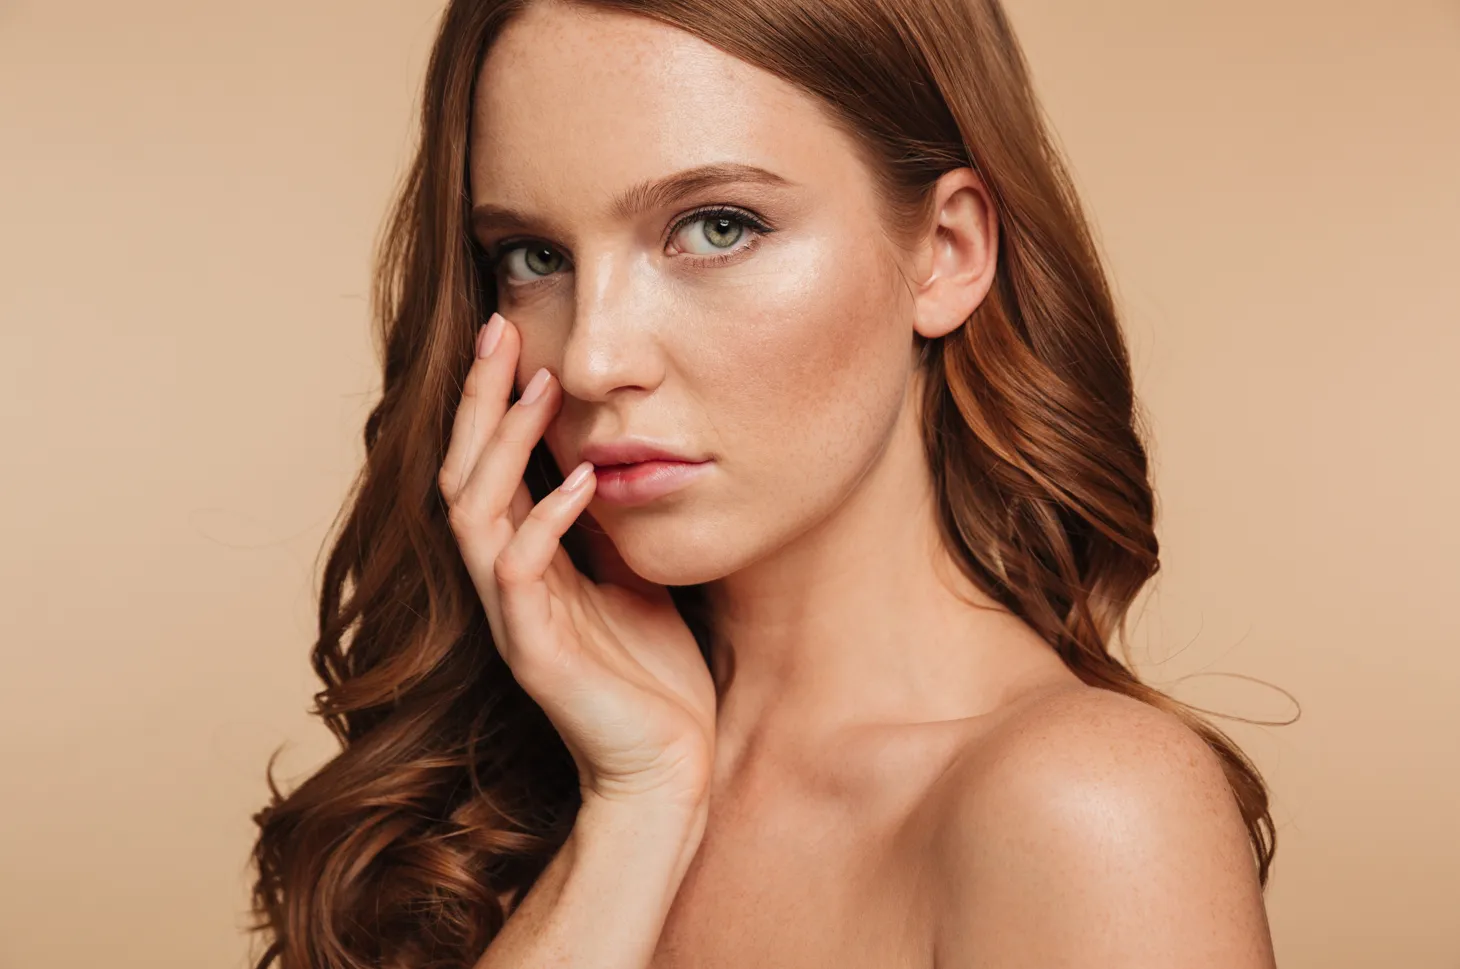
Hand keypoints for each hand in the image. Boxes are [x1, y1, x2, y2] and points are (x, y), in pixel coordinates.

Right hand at [439, 311, 716, 808]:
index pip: (489, 466)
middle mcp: (505, 583)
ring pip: (475, 513)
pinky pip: (522, 573)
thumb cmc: (654, 677)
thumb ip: (607, 527)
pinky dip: (548, 521)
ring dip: (503, 445)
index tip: (512, 334)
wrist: (667, 766)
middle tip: (498, 328)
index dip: (493, 402)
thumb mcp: (634, 578)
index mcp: (527, 563)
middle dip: (478, 400)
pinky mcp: (535, 653)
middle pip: (462, 473)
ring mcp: (514, 617)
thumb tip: (611, 460)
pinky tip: (583, 481)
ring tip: (538, 385)